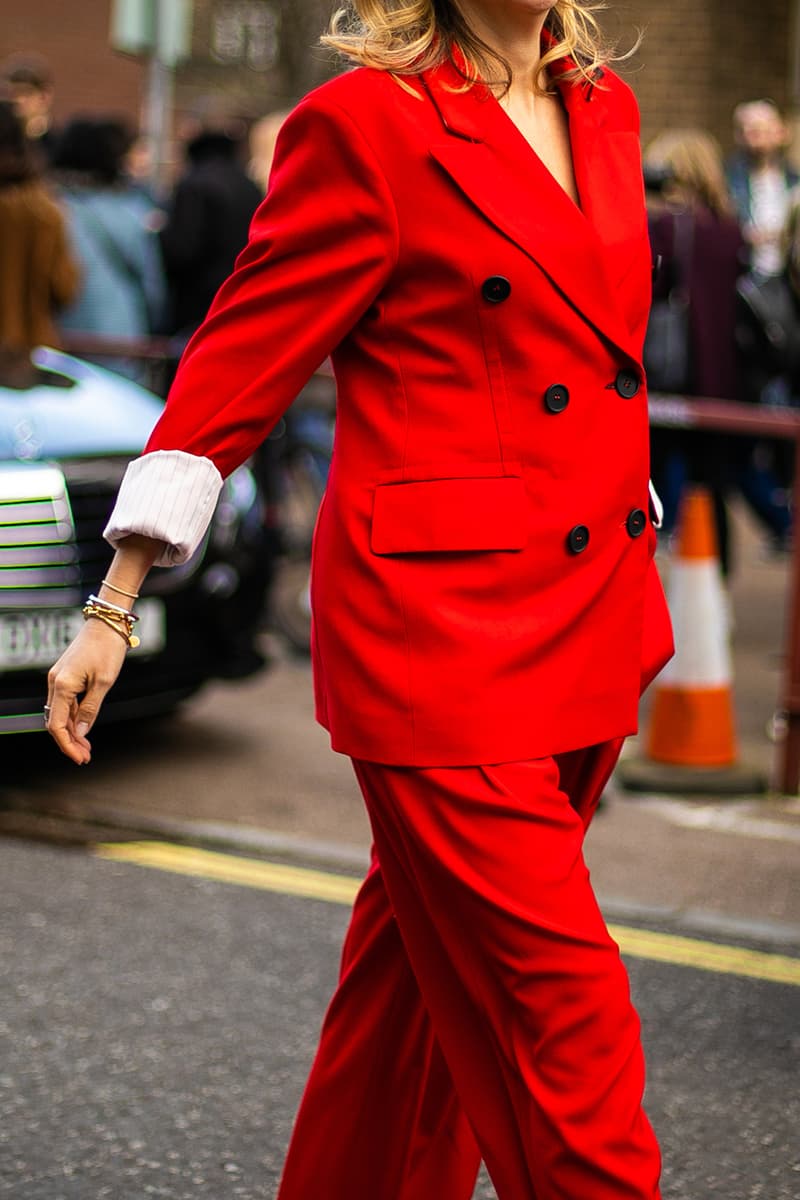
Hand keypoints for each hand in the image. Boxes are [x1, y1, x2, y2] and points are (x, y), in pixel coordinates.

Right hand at [46, 618, 128, 763]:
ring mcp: (59, 678)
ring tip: (87, 748)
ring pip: (61, 713)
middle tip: (86, 757)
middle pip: (56, 722)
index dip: (67, 745)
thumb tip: (82, 731)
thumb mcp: (104, 682)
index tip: (80, 758)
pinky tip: (85, 727)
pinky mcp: (66, 675)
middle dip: (70, 742)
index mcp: (62, 685)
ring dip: (73, 731)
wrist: (106, 623)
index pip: (58, 725)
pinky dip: (75, 717)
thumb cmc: (107, 649)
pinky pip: (67, 703)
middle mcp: (55, 683)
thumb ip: (92, 708)